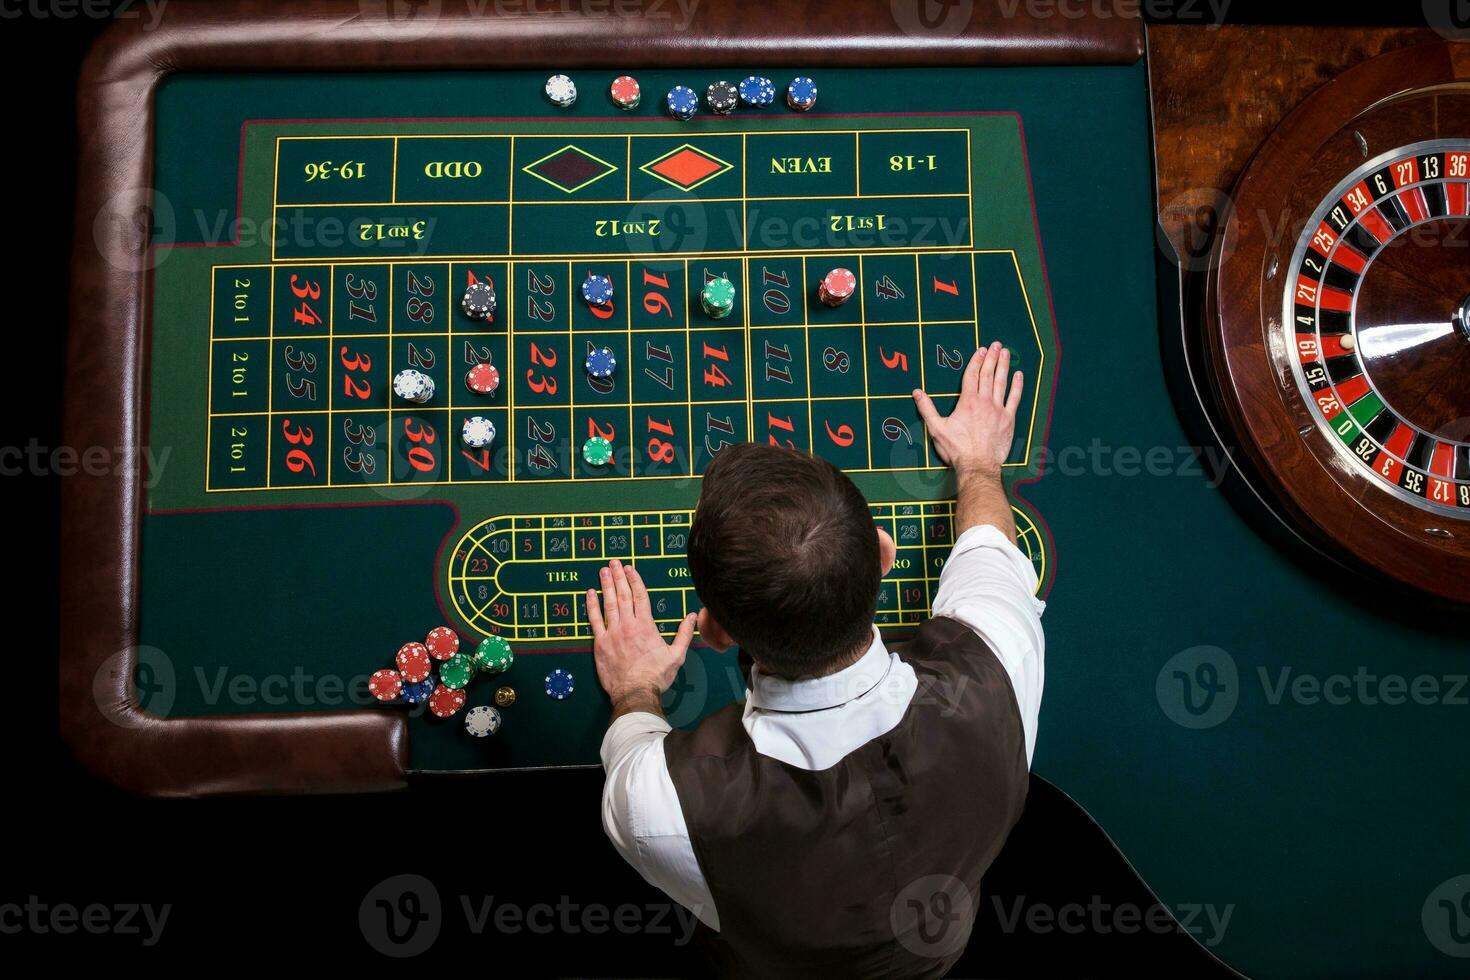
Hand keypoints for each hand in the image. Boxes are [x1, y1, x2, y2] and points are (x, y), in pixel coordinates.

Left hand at [586, 559, 696, 717]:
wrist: (636, 693)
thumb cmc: (657, 676)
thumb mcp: (677, 655)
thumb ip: (684, 633)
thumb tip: (692, 616)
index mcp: (646, 625)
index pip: (640, 596)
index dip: (634, 580)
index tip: (630, 568)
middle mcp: (628, 625)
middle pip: (622, 595)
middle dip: (619, 577)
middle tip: (614, 563)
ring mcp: (612, 633)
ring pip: (608, 603)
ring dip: (605, 585)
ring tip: (603, 571)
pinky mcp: (600, 644)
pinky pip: (594, 620)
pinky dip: (591, 606)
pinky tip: (589, 594)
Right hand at [913, 342, 1022, 480]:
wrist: (977, 465)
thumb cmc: (956, 449)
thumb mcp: (936, 428)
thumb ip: (926, 409)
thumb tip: (917, 392)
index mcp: (967, 402)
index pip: (971, 376)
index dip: (976, 361)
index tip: (981, 350)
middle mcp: (984, 402)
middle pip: (988, 375)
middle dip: (991, 358)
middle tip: (996, 345)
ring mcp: (998, 410)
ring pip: (1001, 383)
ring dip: (1004, 366)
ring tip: (1006, 353)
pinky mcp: (1008, 419)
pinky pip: (1015, 399)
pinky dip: (1017, 386)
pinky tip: (1019, 375)